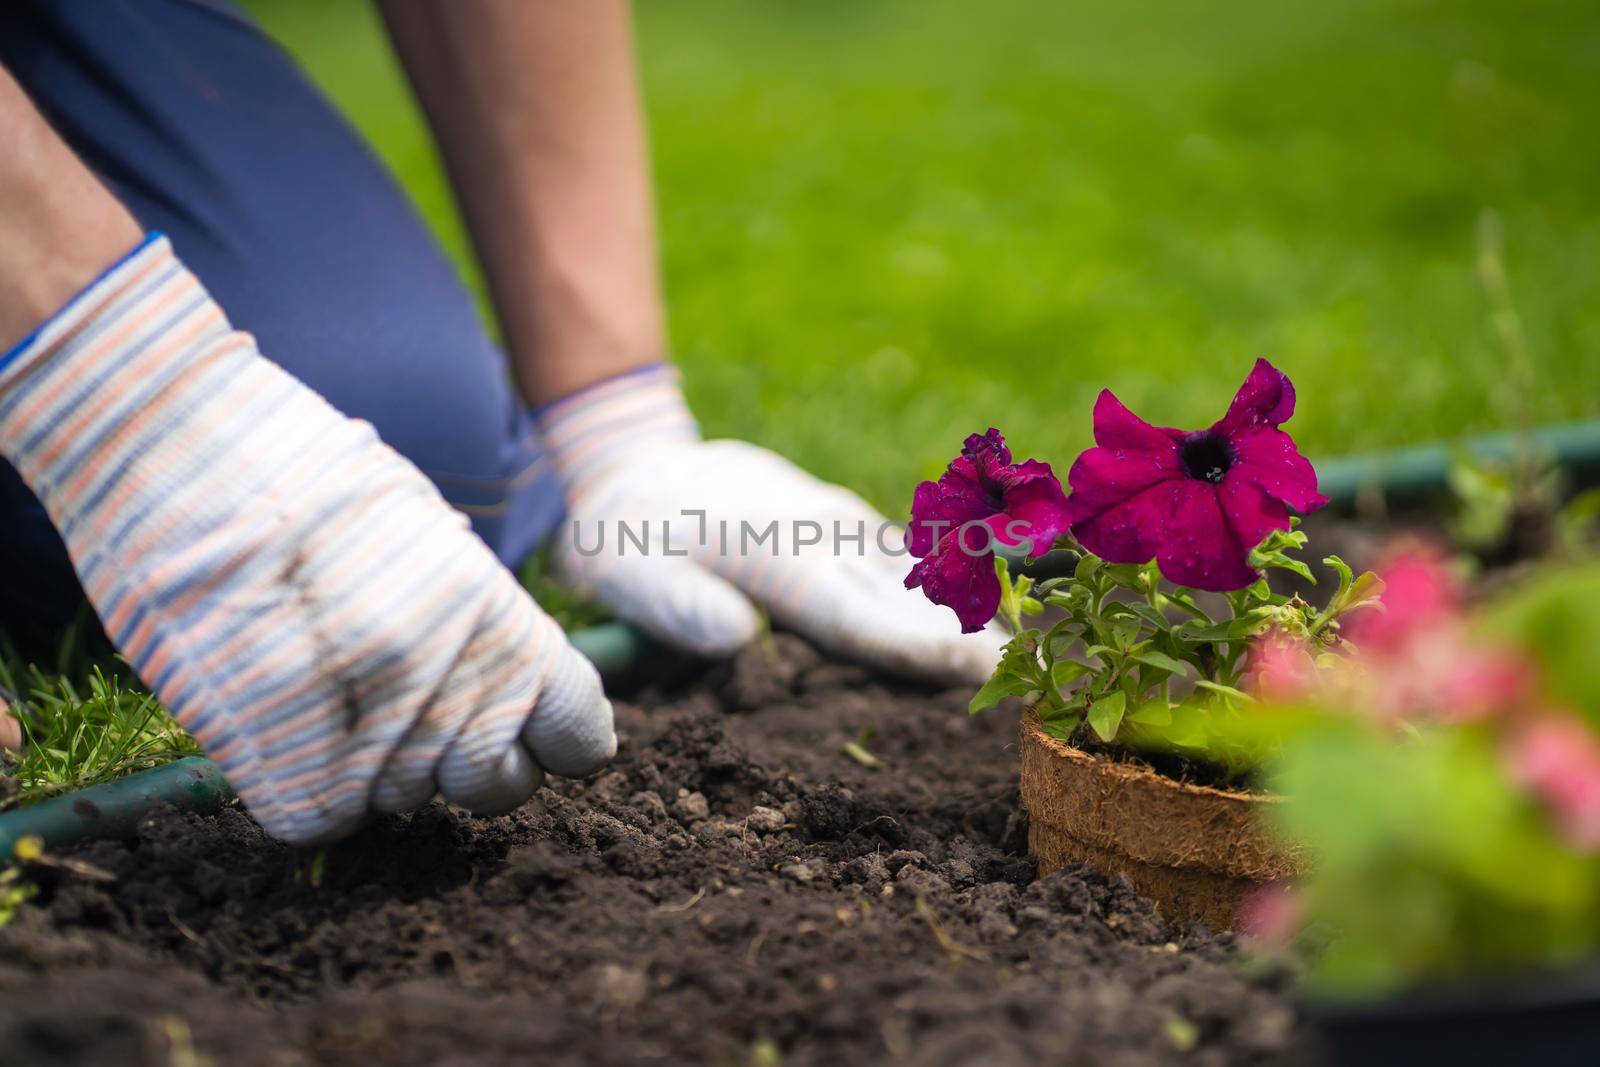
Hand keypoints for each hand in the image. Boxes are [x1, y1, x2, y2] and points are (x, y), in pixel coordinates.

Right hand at [0, 238, 616, 843]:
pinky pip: (322, 821)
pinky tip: (283, 722)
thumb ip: (477, 625)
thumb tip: (506, 697)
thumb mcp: (428, 534)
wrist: (179, 442)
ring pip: (404, 803)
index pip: (577, 735)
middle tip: (405, 709)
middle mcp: (448, 682)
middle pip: (494, 787)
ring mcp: (368, 729)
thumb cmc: (304, 475)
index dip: (549, 738)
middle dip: (462, 762)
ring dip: (375, 764)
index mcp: (500, 620)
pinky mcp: (281, 764)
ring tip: (322, 683)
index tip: (520, 730)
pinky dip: (304, 788)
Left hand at [538, 366, 1004, 684]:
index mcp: (774, 556)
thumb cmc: (630, 534)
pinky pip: (903, 554)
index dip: (911, 646)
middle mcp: (820, 535)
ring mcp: (837, 522)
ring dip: (968, 608)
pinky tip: (984, 613)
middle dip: (966, 637)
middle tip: (1033, 679)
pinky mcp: (843, 519)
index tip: (973, 669)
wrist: (642, 458)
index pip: (850, 614)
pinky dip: (945, 582)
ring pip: (914, 570)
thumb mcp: (628, 572)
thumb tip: (735, 638)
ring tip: (1027, 654)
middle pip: (902, 597)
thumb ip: (677, 607)